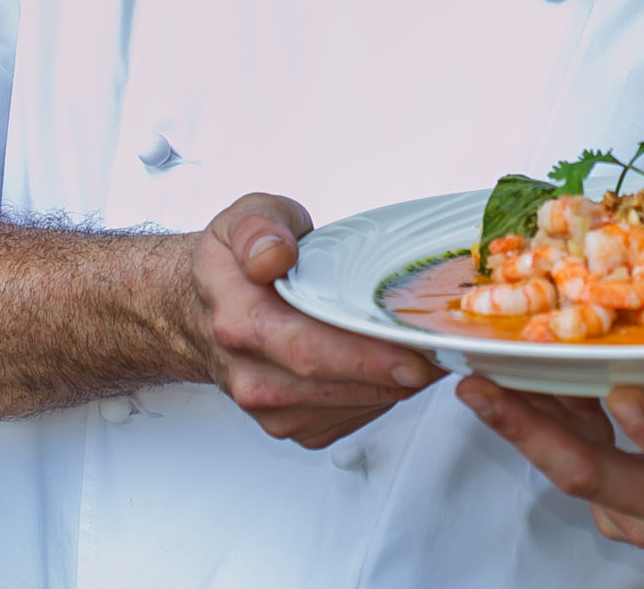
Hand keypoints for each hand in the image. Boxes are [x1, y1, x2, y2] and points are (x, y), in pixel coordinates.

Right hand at [182, 193, 442, 448]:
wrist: (200, 311)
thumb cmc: (233, 265)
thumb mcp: (244, 218)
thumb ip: (260, 228)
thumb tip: (273, 255)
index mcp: (239, 320)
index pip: (306, 349)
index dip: (364, 357)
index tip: (412, 352)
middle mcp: (250, 373)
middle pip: (332, 385)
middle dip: (394, 374)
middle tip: (443, 354)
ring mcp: (269, 406)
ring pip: (346, 408)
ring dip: (393, 387)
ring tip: (430, 354)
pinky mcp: (289, 425)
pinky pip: (347, 420)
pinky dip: (379, 398)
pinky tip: (394, 370)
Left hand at [455, 332, 643, 588]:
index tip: (620, 389)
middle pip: (591, 474)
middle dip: (533, 432)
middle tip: (482, 386)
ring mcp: (635, 511)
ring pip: (565, 467)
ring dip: (518, 424)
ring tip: (469, 374)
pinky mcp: (614, 503)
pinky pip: (566, 460)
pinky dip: (535, 423)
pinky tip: (505, 375)